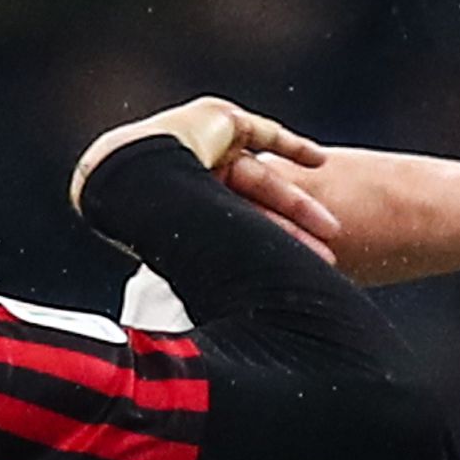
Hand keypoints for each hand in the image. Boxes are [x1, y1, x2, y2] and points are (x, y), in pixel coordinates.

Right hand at [71, 98, 342, 250]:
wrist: (128, 169)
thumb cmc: (151, 215)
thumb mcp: (191, 249)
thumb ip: (210, 275)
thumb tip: (228, 338)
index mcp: (187, 208)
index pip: (241, 231)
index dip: (274, 251)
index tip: (304, 274)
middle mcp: (198, 177)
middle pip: (258, 207)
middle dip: (293, 232)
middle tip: (327, 257)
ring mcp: (209, 148)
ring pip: (264, 178)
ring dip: (298, 203)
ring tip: (331, 228)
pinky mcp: (220, 120)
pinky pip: (264, 134)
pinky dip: (293, 147)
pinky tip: (320, 160)